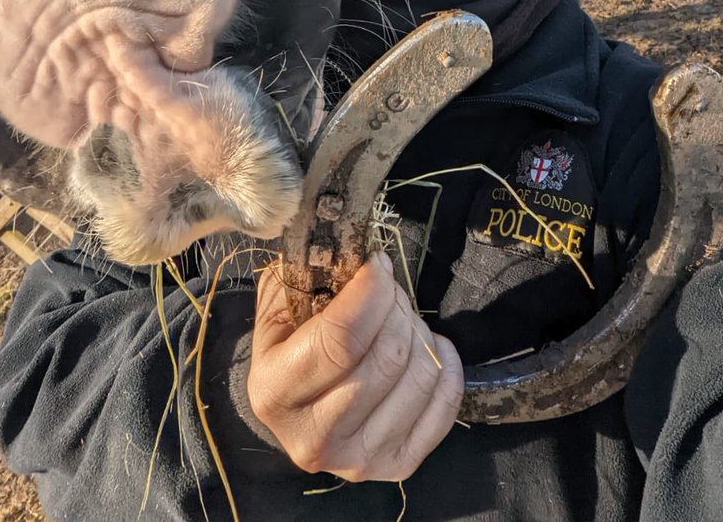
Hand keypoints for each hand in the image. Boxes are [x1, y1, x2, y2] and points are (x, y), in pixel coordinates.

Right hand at [248, 250, 463, 481]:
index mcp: (275, 391)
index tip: (378, 264)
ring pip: (420, 377)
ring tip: (402, 319)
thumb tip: (363, 256)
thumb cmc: (288, 344)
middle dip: (397, 307)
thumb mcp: (279, 305)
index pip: (341, 338)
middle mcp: (312, 437)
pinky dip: (447, 366)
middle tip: (388, 291)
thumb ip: (309, 276)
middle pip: (387, 356)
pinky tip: (431, 347)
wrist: (295, 406)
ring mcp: (357, 460)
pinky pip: (445, 408)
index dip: (371, 292)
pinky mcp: (395, 466)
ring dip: (420, 332)